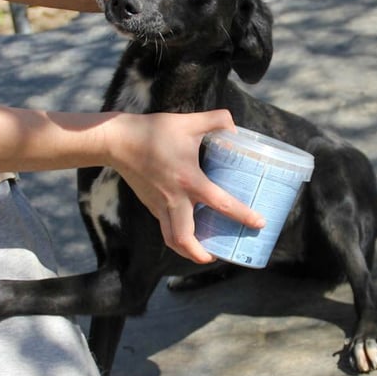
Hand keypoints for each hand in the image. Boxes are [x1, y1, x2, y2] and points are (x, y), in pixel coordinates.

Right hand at [107, 110, 264, 262]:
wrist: (118, 141)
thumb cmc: (153, 131)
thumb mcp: (189, 122)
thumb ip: (217, 119)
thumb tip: (234, 125)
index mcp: (189, 181)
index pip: (222, 204)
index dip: (243, 215)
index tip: (258, 224)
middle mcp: (174, 199)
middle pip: (185, 238)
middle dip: (201, 254)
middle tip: (218, 255)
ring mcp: (159, 204)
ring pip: (171, 238)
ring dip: (186, 251)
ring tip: (201, 252)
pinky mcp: (150, 204)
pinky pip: (165, 226)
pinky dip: (176, 234)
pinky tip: (187, 227)